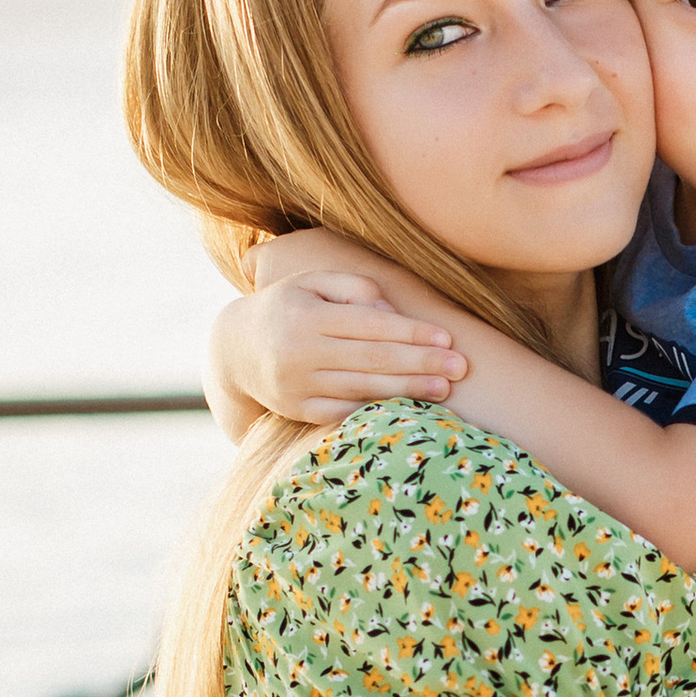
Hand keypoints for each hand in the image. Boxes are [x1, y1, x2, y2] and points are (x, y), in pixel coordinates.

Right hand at [208, 271, 468, 430]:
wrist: (234, 348)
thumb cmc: (288, 307)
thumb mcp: (312, 283)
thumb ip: (355, 288)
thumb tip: (392, 315)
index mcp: (306, 316)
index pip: (370, 325)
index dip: (411, 332)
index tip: (447, 337)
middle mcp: (300, 352)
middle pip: (372, 360)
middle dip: (420, 364)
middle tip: (460, 367)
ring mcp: (297, 386)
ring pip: (362, 390)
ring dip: (408, 391)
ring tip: (444, 389)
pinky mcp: (297, 411)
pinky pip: (343, 413)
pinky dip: (376, 411)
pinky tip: (408, 409)